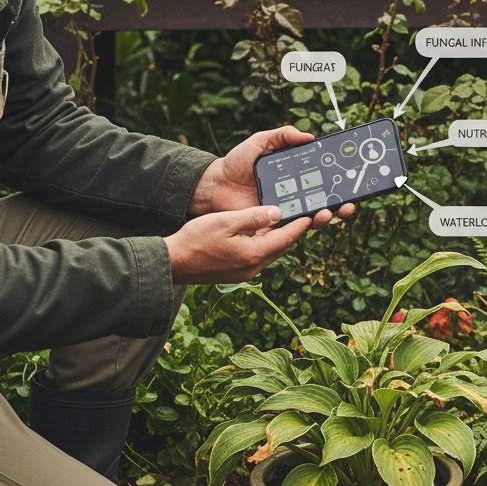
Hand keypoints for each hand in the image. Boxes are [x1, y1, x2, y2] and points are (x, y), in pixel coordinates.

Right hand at [165, 205, 326, 283]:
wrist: (172, 263)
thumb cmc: (196, 240)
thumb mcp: (226, 221)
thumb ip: (253, 217)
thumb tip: (278, 212)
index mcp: (255, 254)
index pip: (286, 238)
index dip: (301, 225)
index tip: (314, 214)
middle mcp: (255, 267)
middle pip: (282, 246)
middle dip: (294, 231)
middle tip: (307, 216)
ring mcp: (246, 272)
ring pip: (270, 251)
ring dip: (280, 237)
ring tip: (290, 222)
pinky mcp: (237, 273)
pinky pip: (258, 256)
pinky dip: (265, 243)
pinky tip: (265, 232)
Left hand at [188, 127, 352, 223]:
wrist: (215, 185)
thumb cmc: (237, 163)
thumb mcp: (260, 142)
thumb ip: (282, 135)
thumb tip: (308, 137)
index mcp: (297, 176)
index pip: (324, 180)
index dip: (340, 181)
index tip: (351, 179)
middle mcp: (296, 195)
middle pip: (327, 202)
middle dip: (342, 206)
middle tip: (348, 204)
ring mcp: (286, 212)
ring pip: (314, 218)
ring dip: (327, 217)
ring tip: (328, 212)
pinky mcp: (274, 226)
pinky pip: (293, 229)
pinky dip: (304, 226)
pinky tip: (309, 220)